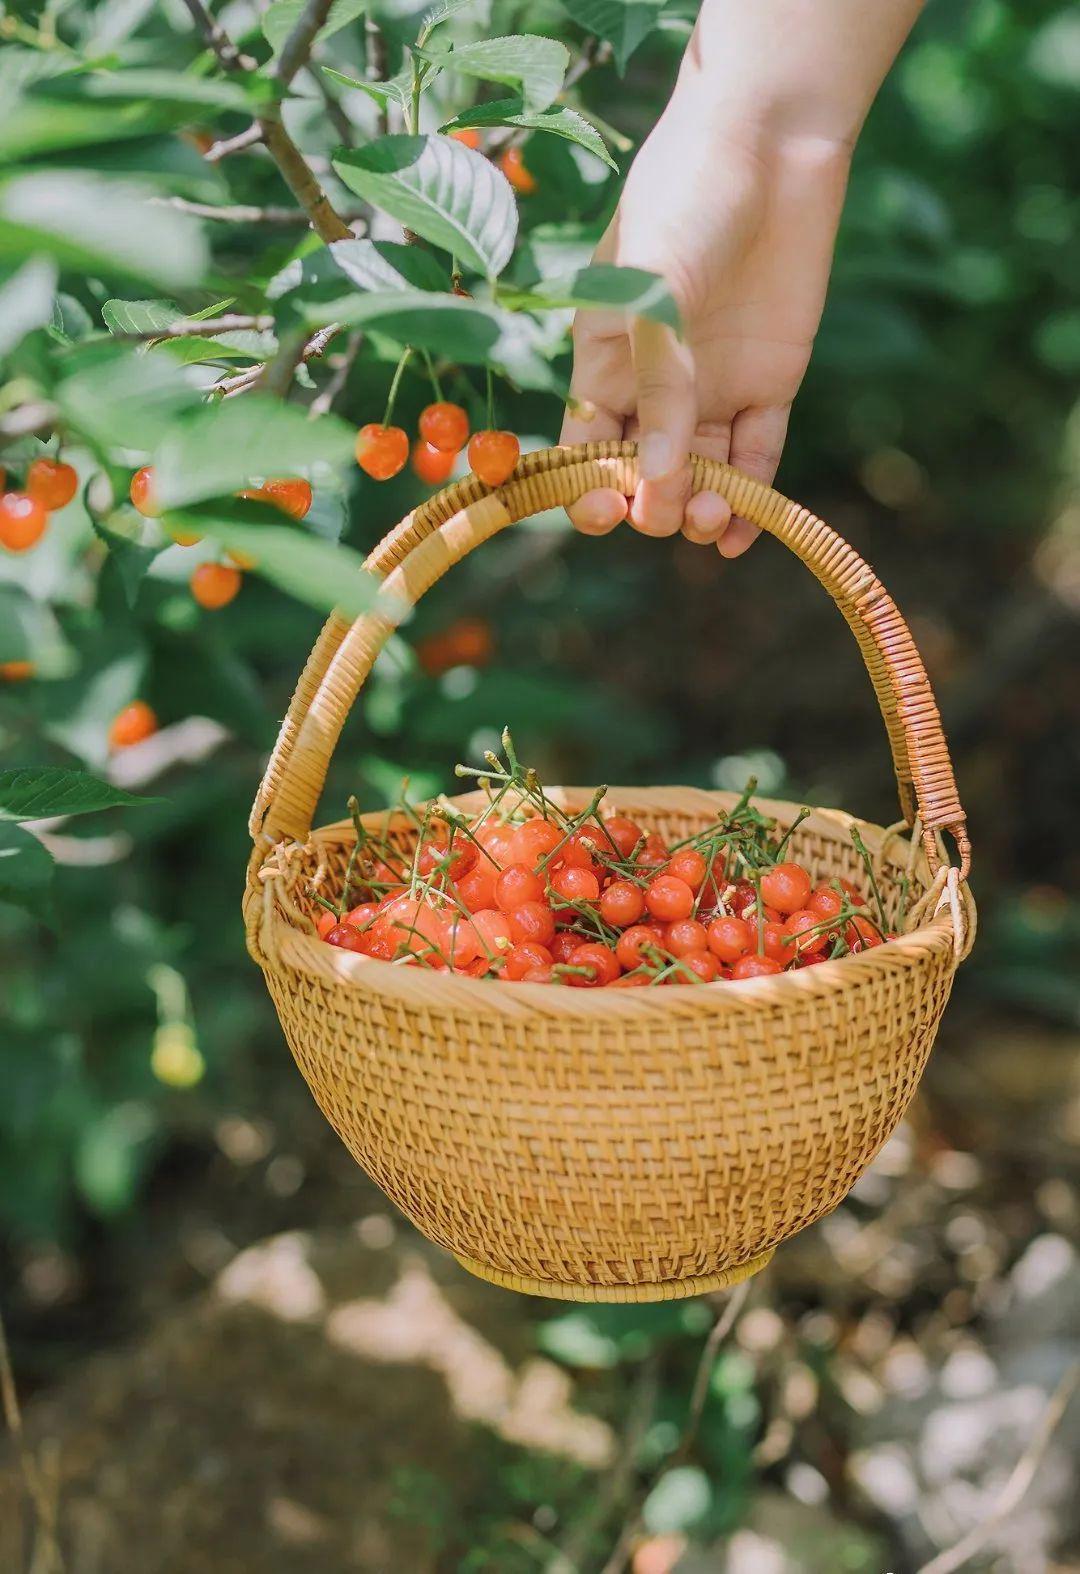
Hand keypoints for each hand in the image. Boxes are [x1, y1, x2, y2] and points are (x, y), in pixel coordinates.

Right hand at [560, 103, 850, 555]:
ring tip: (715, 516)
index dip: (591, 487)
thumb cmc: (686, 196)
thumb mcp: (655, 287)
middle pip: (644, 474)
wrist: (770, 140)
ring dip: (701, 511)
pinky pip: (756, 458)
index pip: (586, 446)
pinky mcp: (769, 384)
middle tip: (671, 508)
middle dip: (652, 505)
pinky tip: (742, 533)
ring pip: (700, 476)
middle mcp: (654, 384)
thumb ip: (657, 382)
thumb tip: (653, 476)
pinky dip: (752, 500)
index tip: (609, 508)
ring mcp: (712, 388)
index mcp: (602, 359)